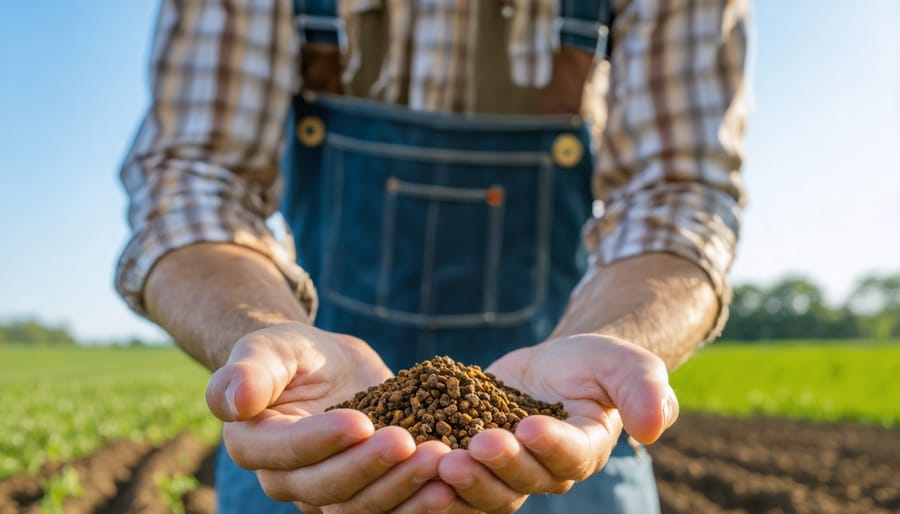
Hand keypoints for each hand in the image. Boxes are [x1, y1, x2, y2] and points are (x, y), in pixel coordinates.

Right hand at [205, 322, 466, 512]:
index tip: (361, 421)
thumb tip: (232, 399)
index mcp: (254, 444)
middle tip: (408, 443)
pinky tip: (451, 483)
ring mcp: (326, 494)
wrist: (328, 368)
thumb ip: (250, 369)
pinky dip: (420, 503)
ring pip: (362, 508)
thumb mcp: (272, 346)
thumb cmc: (294, 353)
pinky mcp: (364, 495)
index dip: (323, 441)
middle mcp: (286, 479)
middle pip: (327, 489)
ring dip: (402, 489)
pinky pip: (390, 510)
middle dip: (370, 467)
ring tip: (440, 462)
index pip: (287, 452)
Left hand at [437, 335, 677, 512]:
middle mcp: (546, 471)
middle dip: (498, 466)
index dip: (550, 446)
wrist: (556, 363)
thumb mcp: (625, 363)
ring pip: (487, 488)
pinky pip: (457, 476)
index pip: (570, 456)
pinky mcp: (474, 457)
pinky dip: (436, 473)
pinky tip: (414, 457)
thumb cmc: (596, 363)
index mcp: (585, 451)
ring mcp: (507, 469)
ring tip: (439, 458)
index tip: (529, 425)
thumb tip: (654, 426)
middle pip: (523, 481)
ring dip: (465, 479)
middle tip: (472, 447)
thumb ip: (644, 390)